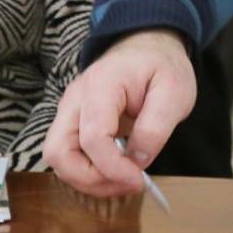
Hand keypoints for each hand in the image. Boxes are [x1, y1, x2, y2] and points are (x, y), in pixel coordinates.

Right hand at [42, 29, 196, 196]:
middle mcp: (75, 98)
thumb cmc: (161, 66)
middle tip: (125, 185)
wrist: (147, 47)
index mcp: (102, 85)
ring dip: (85, 179)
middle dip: (88, 179)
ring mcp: (69, 110)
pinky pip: (68, 154)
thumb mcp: (175, 92)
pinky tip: (113, 173)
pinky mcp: (72, 121)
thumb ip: (156, 127)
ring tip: (121, 182)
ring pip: (57, 157)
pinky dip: (86, 171)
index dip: (112, 167)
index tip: (138, 179)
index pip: (93, 136)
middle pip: (58, 151)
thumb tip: (137, 161)